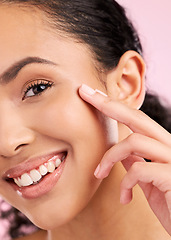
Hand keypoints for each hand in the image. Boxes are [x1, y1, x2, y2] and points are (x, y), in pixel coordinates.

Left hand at [79, 84, 170, 234]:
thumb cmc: (170, 204)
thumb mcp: (148, 181)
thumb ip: (137, 163)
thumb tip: (121, 153)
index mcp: (163, 146)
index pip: (137, 119)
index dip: (115, 106)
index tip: (94, 96)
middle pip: (137, 117)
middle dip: (108, 104)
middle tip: (85, 93)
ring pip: (134, 141)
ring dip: (109, 158)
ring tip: (99, 174)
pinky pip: (140, 170)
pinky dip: (126, 183)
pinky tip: (125, 197)